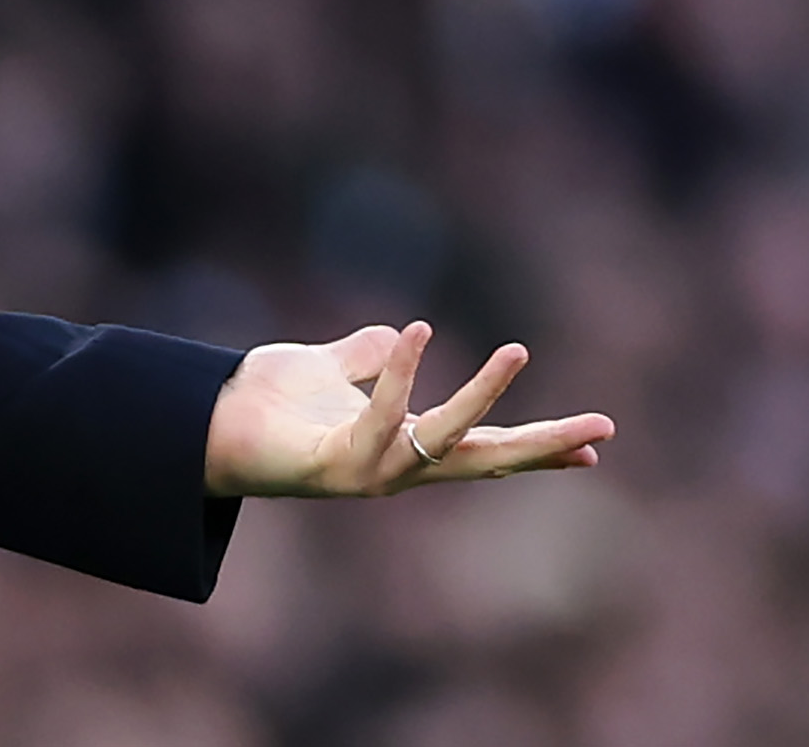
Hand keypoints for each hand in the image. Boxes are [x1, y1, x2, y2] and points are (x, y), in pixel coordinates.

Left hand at [203, 320, 613, 498]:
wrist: (205, 425)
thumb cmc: (265, 406)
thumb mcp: (327, 370)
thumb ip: (366, 358)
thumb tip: (400, 336)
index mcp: (405, 448)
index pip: (484, 447)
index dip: (536, 446)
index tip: (594, 447)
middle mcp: (397, 469)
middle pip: (487, 460)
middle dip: (544, 446)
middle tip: (603, 429)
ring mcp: (371, 473)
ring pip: (444, 439)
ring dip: (483, 395)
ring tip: (518, 349)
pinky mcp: (337, 466)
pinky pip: (381, 418)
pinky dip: (400, 375)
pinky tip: (416, 334)